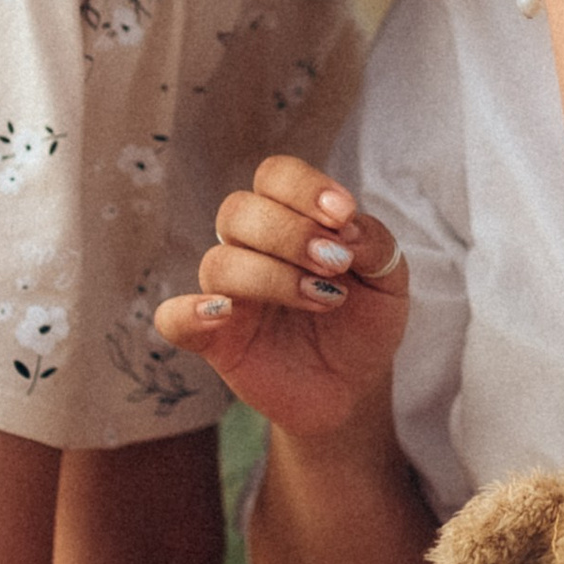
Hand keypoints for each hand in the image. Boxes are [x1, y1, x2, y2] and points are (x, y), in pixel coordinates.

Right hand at [151, 157, 409, 435]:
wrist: (355, 387)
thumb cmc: (365, 322)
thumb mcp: (389, 281)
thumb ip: (376, 245)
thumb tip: (347, 226)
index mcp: (289, 219)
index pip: (274, 176)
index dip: (304, 187)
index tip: (342, 214)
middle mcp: (250, 248)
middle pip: (237, 210)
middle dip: (289, 232)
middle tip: (334, 263)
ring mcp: (228, 293)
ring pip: (218, 262)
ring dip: (272, 276)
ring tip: (324, 298)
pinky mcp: (213, 339)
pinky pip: (173, 318)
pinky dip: (189, 312)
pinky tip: (224, 314)